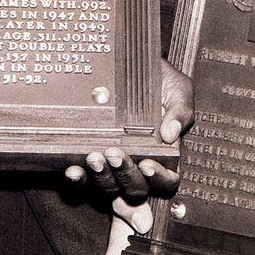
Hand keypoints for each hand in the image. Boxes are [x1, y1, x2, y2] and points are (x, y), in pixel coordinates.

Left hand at [64, 58, 193, 233]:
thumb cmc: (159, 81)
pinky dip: (79, 178)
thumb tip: (171, 133)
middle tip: (115, 154)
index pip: (167, 181)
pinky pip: (84, 179)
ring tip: (94, 158)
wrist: (131, 65)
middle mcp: (139, 164)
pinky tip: (74, 170)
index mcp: (165, 155)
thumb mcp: (177, 90)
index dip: (158, 178)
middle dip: (125, 174)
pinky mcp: (92, 162)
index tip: (147, 164)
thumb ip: (180, 111)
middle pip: (136, 188)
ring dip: (102, 178)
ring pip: (109, 187)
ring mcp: (114, 166)